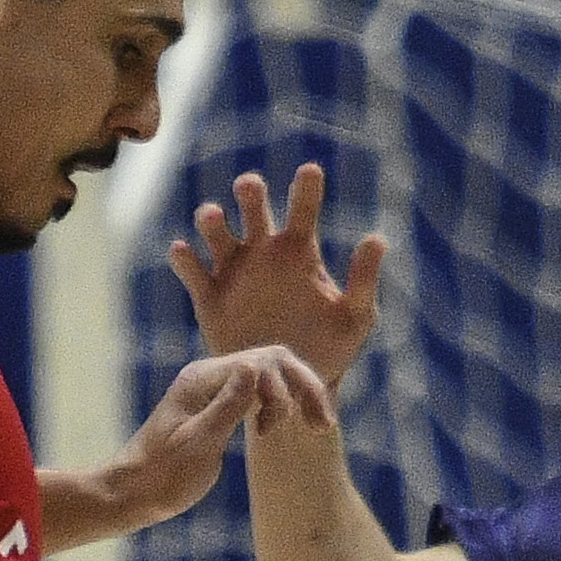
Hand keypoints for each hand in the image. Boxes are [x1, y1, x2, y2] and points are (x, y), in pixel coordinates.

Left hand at [94, 348, 335, 533]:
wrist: (132, 493)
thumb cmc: (161, 475)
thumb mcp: (197, 443)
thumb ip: (227, 405)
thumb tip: (255, 368)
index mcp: (203, 379)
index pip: (262, 362)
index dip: (289, 388)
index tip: (290, 427)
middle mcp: (209, 376)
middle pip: (271, 363)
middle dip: (302, 387)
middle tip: (324, 424)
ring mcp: (214, 390)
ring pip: (268, 378)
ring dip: (295, 398)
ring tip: (318, 427)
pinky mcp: (218, 408)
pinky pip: (258, 394)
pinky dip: (279, 407)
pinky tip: (288, 428)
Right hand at [169, 165, 384, 387]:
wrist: (290, 388)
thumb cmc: (330, 349)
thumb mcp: (355, 318)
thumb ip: (363, 280)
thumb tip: (377, 238)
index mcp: (299, 249)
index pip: (303, 208)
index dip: (306, 187)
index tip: (310, 172)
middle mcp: (263, 251)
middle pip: (253, 208)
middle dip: (250, 193)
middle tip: (249, 187)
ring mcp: (233, 272)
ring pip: (216, 233)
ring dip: (211, 220)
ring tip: (214, 218)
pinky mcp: (208, 298)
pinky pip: (192, 271)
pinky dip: (184, 259)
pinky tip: (183, 252)